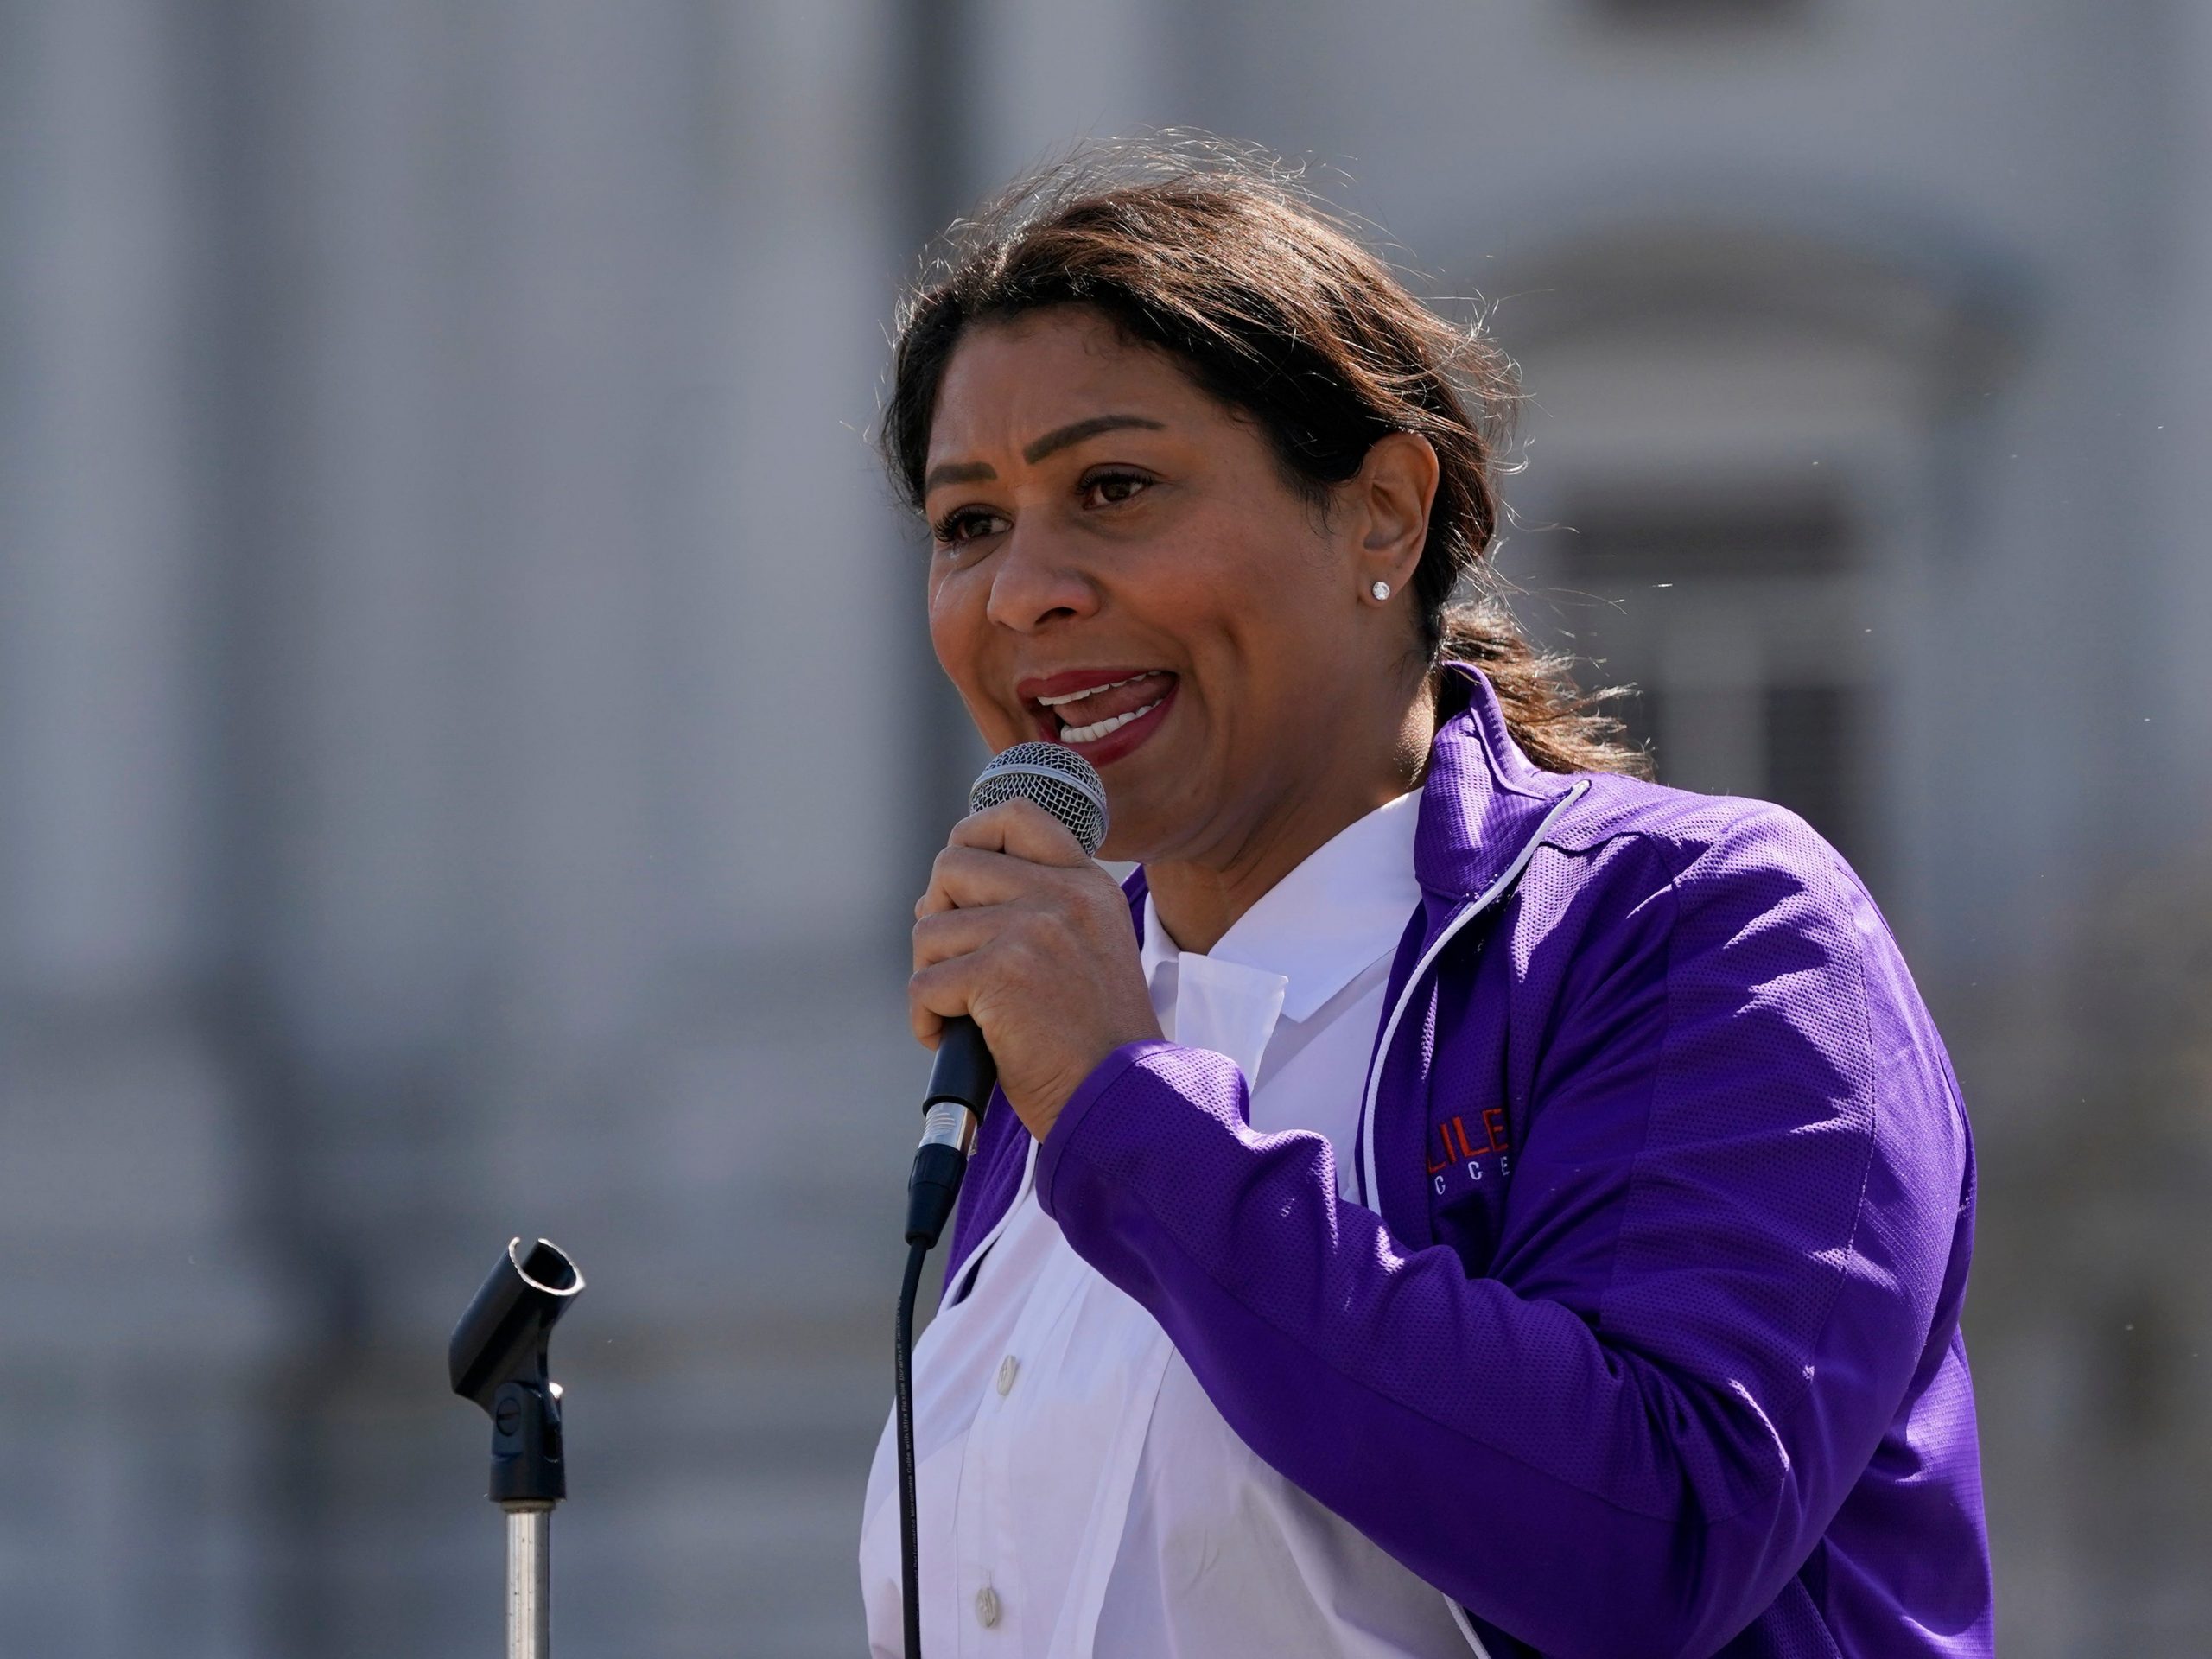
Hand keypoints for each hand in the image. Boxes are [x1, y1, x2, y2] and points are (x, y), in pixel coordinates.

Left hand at [911, 798, 1161, 1138]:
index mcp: (1086, 885)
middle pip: (953, 865)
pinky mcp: (1000, 974)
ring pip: (930, 929)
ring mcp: (1031, 930)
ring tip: (966, 1011)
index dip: (971, 835)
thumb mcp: (1088, 949)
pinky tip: (954, 1037)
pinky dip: (926, 1019)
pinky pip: (923, 983)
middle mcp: (1061, 896)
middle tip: (954, 960)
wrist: (1122, 1100)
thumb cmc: (1095, 1040)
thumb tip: (940, 894)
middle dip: (937, 913)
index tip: (960, 881)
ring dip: (933, 975)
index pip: (1017, 815)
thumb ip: (1037, 908)